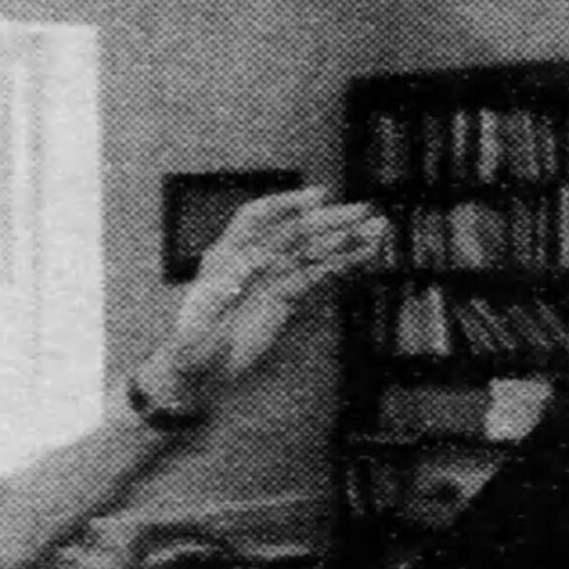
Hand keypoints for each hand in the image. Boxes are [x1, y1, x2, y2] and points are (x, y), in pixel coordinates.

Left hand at [155, 187, 385, 405]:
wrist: (198, 369)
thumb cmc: (192, 342)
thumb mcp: (199, 320)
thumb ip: (222, 295)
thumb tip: (249, 269)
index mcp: (226, 254)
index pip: (256, 218)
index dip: (286, 204)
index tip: (318, 198)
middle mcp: (251, 259)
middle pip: (293, 233)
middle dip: (328, 222)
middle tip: (362, 214)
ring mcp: (270, 277)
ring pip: (310, 253)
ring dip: (343, 241)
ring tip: (376, 232)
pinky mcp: (284, 298)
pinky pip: (314, 277)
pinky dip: (338, 267)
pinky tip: (360, 258)